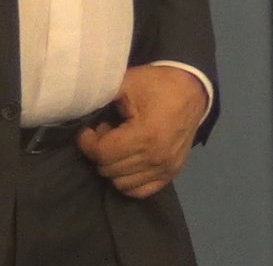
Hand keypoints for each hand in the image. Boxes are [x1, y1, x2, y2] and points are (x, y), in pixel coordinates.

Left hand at [76, 65, 207, 198]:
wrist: (192, 89)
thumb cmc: (157, 84)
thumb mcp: (127, 82)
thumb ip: (102, 96)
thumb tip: (80, 109)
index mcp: (145, 134)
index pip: (103, 154)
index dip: (87, 143)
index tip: (88, 130)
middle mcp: (156, 157)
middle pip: (109, 170)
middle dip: (99, 152)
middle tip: (104, 134)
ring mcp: (166, 168)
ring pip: (121, 184)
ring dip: (112, 166)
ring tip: (118, 146)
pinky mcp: (172, 174)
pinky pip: (140, 192)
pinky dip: (128, 181)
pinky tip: (127, 161)